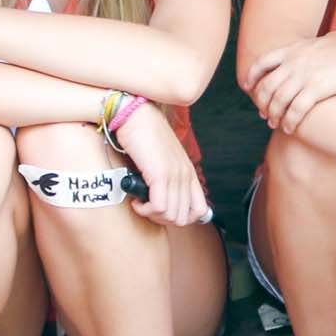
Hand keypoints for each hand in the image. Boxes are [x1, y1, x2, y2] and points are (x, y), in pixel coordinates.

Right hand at [115, 104, 211, 226]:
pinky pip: (159, 208)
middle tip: (147, 209)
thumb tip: (161, 201)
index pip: (200, 210)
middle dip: (162, 220)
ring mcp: (175, 175)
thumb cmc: (144, 136)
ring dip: (151, 215)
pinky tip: (136, 200)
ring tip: (140, 202)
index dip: (181, 219)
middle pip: (183, 218)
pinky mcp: (160, 174)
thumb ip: (167, 178)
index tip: (162, 213)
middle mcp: (185, 175)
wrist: (136, 116)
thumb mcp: (162, 160)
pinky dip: (144, 210)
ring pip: (170, 216)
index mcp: (189, 172)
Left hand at [241, 31, 335, 134]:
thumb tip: (313, 49)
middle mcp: (294, 61)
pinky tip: (290, 129)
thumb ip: (312, 48)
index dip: (251, 76)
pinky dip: (289, 122)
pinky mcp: (317, 88)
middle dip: (262, 102)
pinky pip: (296, 110)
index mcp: (294, 48)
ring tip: (275, 124)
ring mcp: (304, 75)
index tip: (247, 88)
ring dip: (274, 115)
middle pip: (267, 85)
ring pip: (278, 100)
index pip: (262, 62)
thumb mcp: (325, 41)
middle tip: (264, 114)